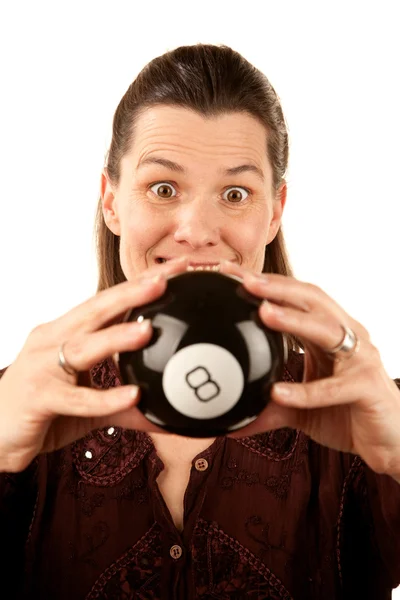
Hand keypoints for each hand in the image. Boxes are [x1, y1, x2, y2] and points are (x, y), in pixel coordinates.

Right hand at [0, 257, 188, 472]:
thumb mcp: (87, 406)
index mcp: (65, 332)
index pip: (106, 302)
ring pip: (83, 346)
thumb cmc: (41, 411)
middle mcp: (53, 341)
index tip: (173, 269)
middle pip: (95, 310)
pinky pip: (76, 398)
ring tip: (147, 331)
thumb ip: (122, 406)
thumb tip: (163, 416)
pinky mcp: (37, 396)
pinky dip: (105, 397)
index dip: (138, 284)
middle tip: (164, 280)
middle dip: (130, 293)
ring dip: (116, 337)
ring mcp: (42, 366)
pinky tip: (132, 395)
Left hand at [220, 261, 399, 477]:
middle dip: (278, 287)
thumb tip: (233, 421)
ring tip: (264, 313)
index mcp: (329, 332)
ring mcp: (360, 358)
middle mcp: (347, 336)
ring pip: (326, 330)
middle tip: (245, 281)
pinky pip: (334, 387)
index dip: (266, 282)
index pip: (296, 298)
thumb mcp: (301, 408)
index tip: (230, 272)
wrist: (391, 441)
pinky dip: (306, 391)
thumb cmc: (349, 413)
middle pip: (312, 299)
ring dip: (294, 320)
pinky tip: (279, 393)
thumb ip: (270, 408)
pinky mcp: (368, 387)